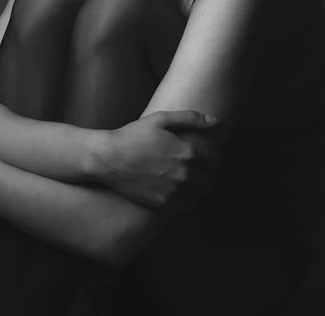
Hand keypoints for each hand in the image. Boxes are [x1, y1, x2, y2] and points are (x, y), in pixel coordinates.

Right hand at [102, 110, 221, 210]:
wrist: (108, 159)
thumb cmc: (133, 136)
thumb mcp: (161, 119)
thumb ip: (190, 119)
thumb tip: (215, 121)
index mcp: (188, 153)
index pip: (216, 162)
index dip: (213, 159)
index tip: (206, 157)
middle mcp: (185, 175)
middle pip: (210, 180)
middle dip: (207, 173)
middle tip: (197, 168)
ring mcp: (174, 192)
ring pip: (200, 194)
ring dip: (198, 186)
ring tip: (187, 179)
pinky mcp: (163, 205)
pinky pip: (186, 206)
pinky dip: (186, 199)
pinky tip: (177, 190)